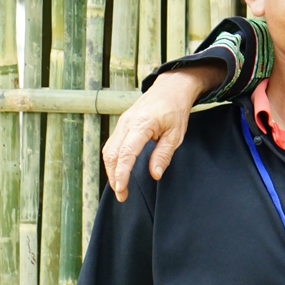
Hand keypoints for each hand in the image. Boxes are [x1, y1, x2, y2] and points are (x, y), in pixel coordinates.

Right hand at [101, 68, 218, 201]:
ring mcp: (122, 123)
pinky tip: (119, 171)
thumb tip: (155, 175)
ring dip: (112, 170)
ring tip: (120, 187)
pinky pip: (112, 144)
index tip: (122, 189)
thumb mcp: (176, 134)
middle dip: (114, 176)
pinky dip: (113, 160)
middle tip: (122, 195)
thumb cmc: (175, 109)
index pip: (126, 153)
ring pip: (109, 150)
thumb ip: (164, 155)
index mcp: (141, 124)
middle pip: (112, 154)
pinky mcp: (122, 124)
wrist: (170, 88)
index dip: (122, 173)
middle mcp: (126, 123)